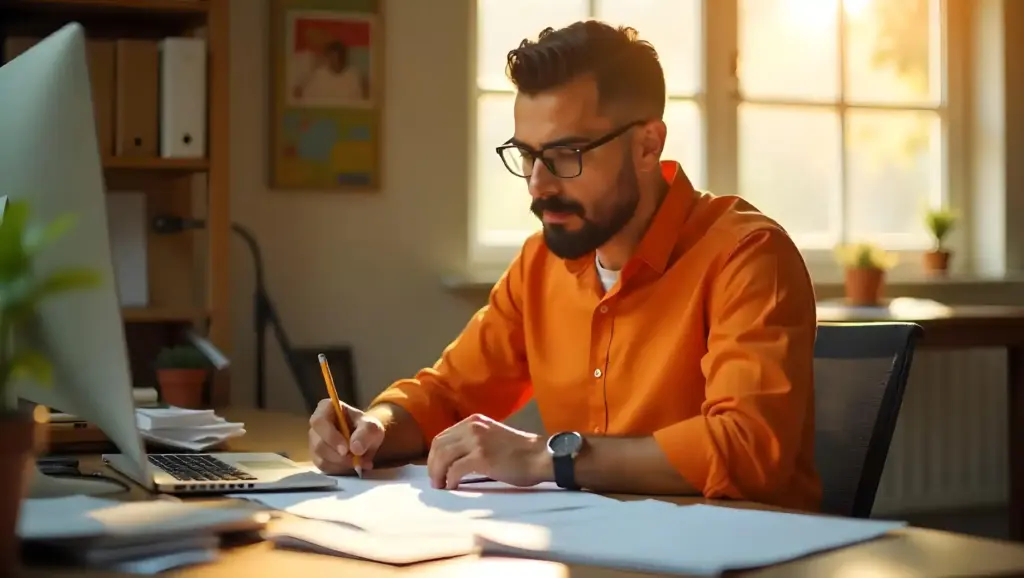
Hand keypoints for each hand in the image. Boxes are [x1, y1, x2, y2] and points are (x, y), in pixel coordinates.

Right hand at [308, 399, 384, 474]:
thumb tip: (355, 449)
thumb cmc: (366, 428)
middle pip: (318, 444)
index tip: (346, 449)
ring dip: (341, 463)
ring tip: (360, 462)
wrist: (367, 441)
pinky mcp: (318, 457)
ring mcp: (314, 442)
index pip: (319, 422)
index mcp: (326, 409)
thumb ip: (365, 433)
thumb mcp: (372, 427)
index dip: (330, 436)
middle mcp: (316, 425)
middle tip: (356, 460)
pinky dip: (340, 469)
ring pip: (321, 458)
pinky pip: (324, 467)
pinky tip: (353, 466)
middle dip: (338, 455)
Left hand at [427, 414, 548, 489]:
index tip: (435, 470)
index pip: (442, 437)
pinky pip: (455, 469)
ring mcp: (476, 441)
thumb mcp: (492, 436)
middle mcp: (472, 427)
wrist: (540, 456)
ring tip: (441, 486)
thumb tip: (452, 459)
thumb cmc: (520, 451)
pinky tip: (453, 486)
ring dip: (438, 474)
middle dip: (432, 466)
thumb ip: (473, 441)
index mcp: (474, 421)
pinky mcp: (481, 457)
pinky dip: (450, 480)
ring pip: (443, 457)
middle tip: (435, 482)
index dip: (434, 456)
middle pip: (438, 446)